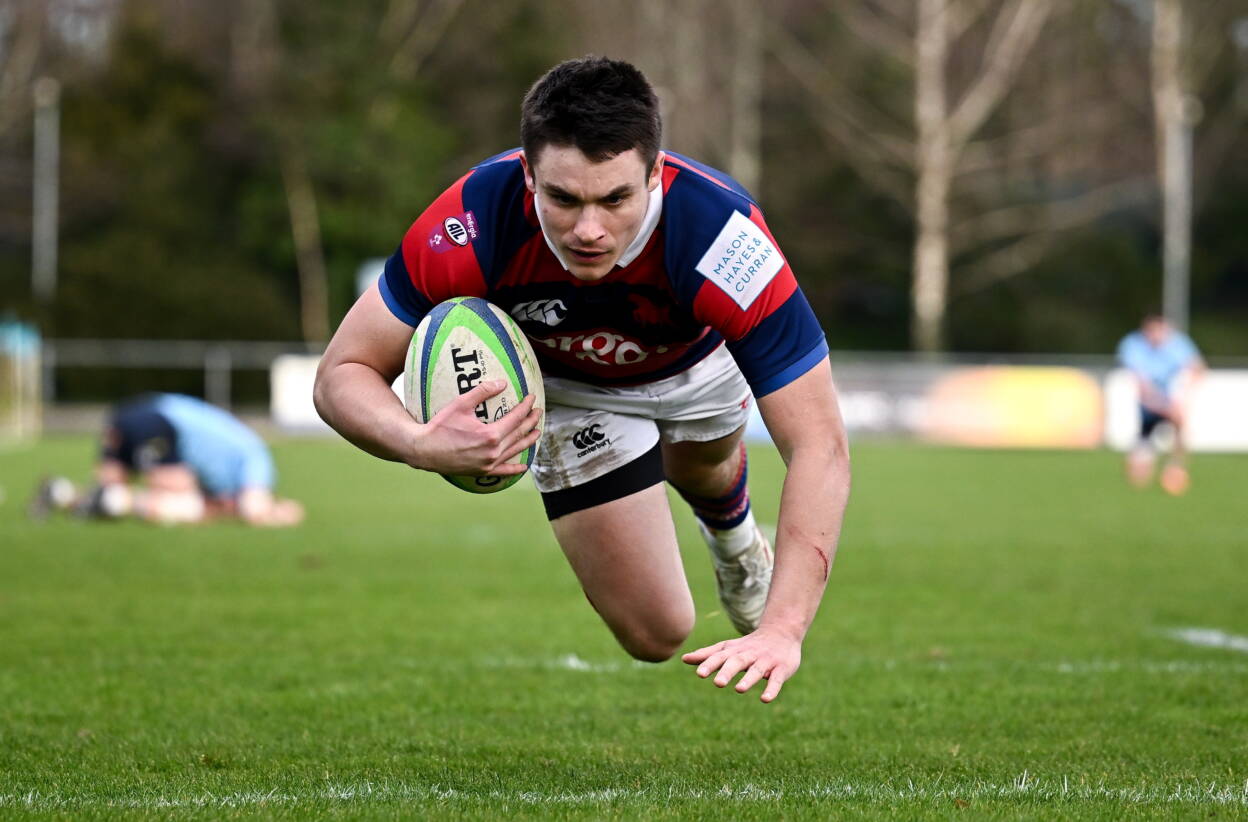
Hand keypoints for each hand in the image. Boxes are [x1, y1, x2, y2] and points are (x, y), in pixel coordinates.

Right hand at [410, 380, 542, 475]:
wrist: (424, 450)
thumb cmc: (440, 426)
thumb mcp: (460, 404)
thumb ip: (482, 392)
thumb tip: (502, 383)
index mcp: (491, 434)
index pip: (516, 418)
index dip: (525, 407)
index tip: (531, 398)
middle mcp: (494, 451)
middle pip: (519, 434)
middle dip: (531, 421)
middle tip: (538, 412)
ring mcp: (489, 463)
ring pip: (515, 451)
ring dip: (528, 440)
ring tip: (536, 432)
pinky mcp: (482, 471)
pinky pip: (503, 471)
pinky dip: (515, 469)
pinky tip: (523, 466)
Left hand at [682, 627, 802, 702]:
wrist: (782, 632)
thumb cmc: (750, 645)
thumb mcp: (729, 647)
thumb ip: (708, 654)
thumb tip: (684, 659)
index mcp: (735, 651)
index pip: (721, 657)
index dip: (710, 664)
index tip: (699, 673)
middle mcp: (749, 655)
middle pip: (737, 662)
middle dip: (727, 671)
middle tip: (717, 683)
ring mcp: (766, 661)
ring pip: (756, 670)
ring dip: (748, 679)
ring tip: (739, 689)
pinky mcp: (781, 669)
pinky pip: (777, 679)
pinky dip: (772, 689)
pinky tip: (765, 699)